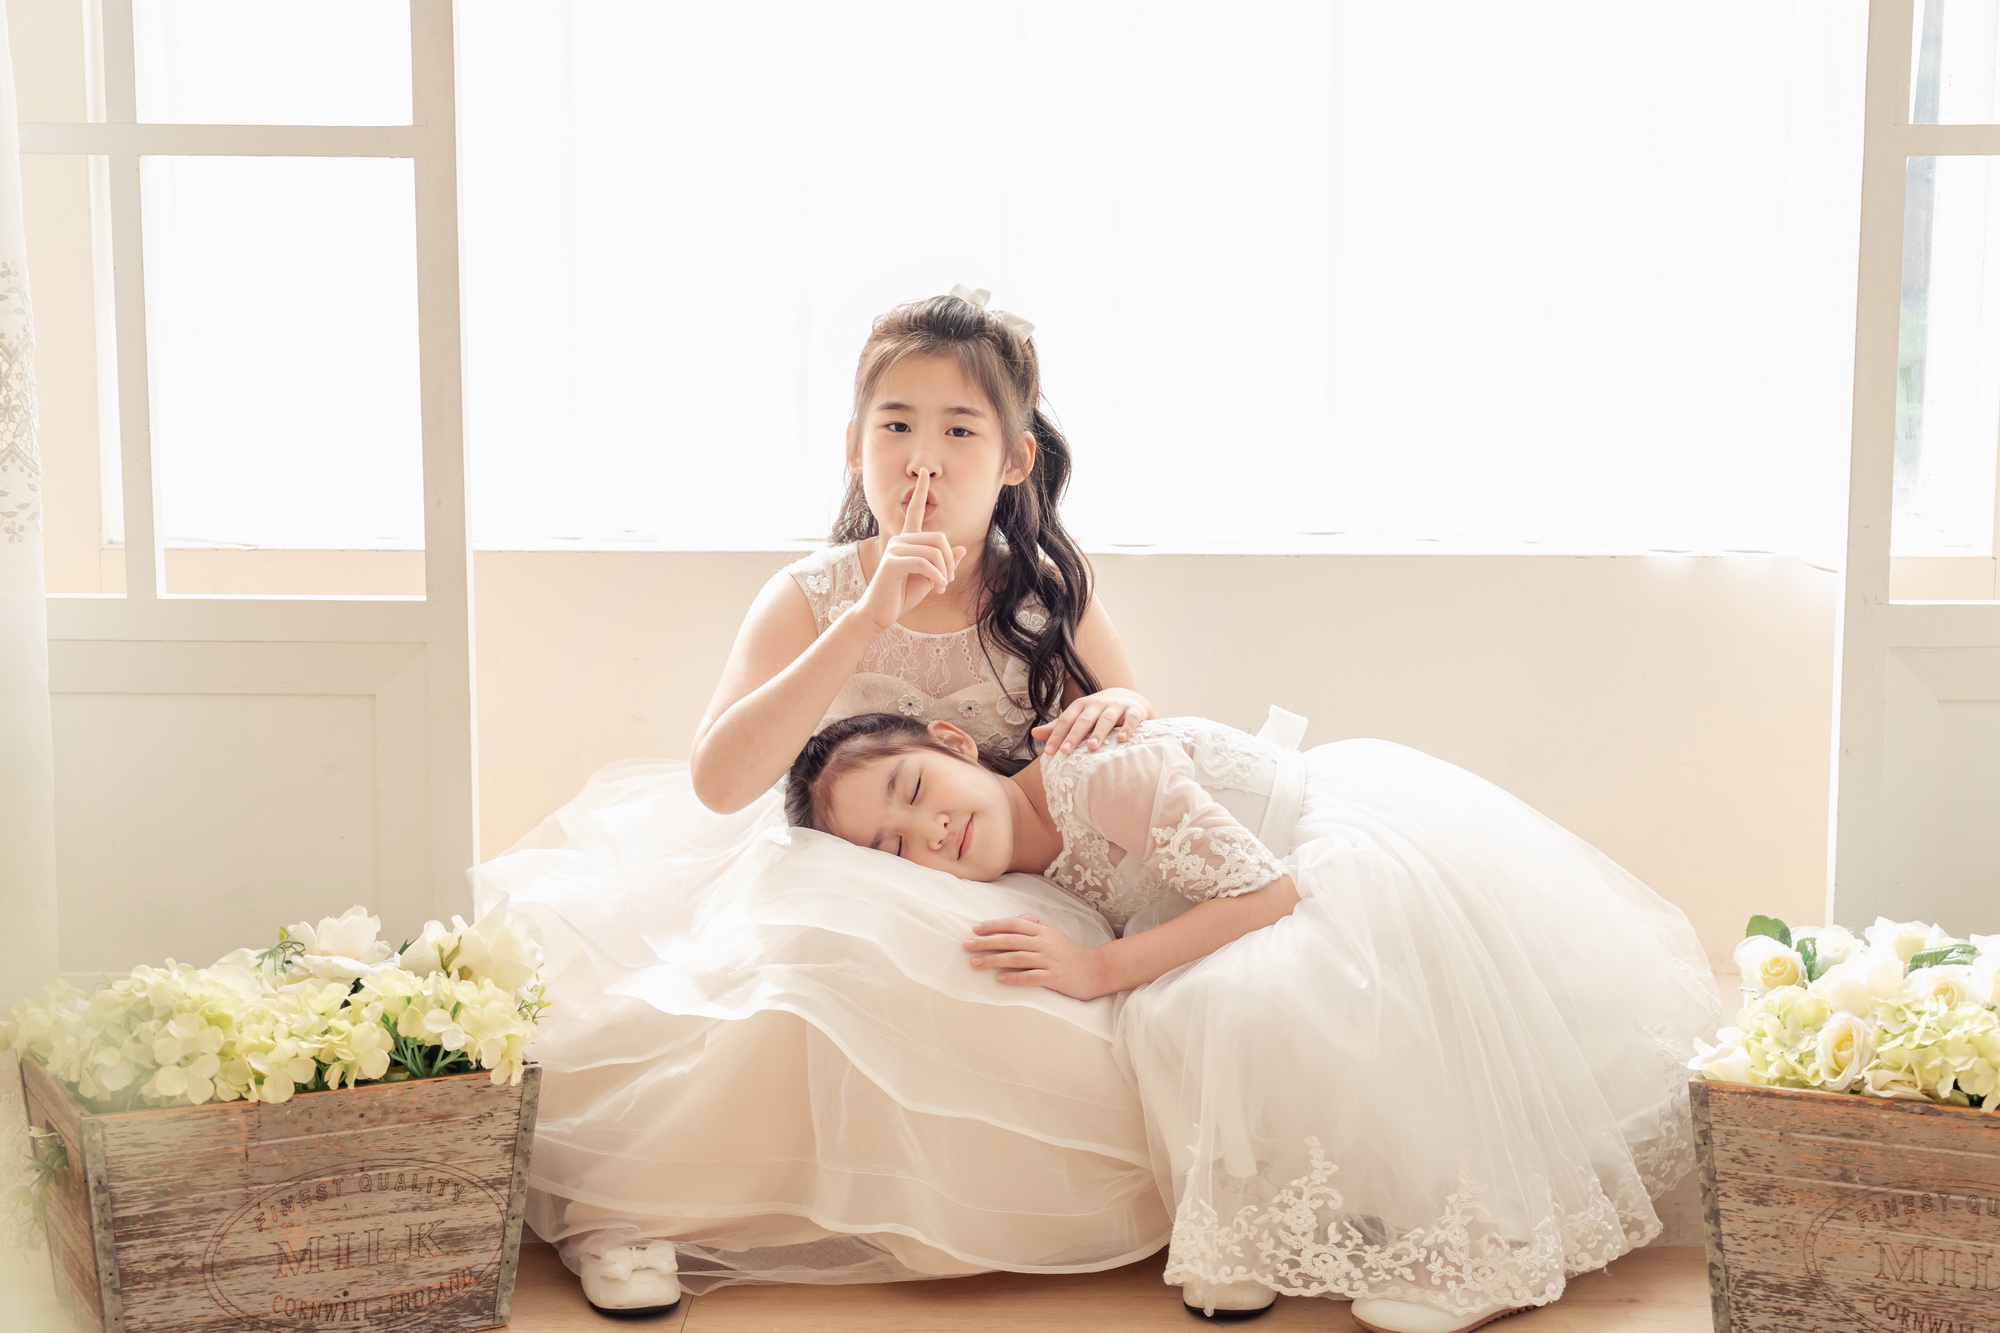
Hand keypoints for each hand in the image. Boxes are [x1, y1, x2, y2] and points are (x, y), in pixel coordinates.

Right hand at [854, 471, 965, 631]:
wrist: (880, 614)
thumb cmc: (902, 596)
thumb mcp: (928, 579)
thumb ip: (943, 564)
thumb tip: (960, 549)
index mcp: (907, 541)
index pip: (914, 511)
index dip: (920, 490)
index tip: (923, 472)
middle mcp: (899, 540)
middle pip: (938, 538)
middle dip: (949, 560)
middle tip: (948, 580)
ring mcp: (894, 549)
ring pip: (933, 551)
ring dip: (944, 572)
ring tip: (941, 586)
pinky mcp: (892, 563)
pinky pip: (924, 563)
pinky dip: (936, 576)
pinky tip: (937, 588)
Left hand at [965, 914, 1109, 1000]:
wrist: (1096, 970)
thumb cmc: (1070, 952)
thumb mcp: (1054, 933)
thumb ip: (1035, 925)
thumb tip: (1016, 919)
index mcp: (1043, 931)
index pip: (1013, 925)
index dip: (993, 926)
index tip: (974, 929)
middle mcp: (1044, 943)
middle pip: (1010, 940)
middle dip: (986, 942)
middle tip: (966, 945)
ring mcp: (1049, 960)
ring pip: (1016, 958)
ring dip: (993, 960)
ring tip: (975, 964)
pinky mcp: (1054, 978)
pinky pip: (1030, 977)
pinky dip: (1013, 977)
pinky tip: (999, 979)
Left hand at [1032, 687, 1154, 755]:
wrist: (1129, 698)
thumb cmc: (1098, 712)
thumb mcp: (1079, 716)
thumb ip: (1059, 726)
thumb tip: (1034, 733)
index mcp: (1081, 706)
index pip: (1066, 720)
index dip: (1056, 735)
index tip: (1049, 752)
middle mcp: (1097, 703)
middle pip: (1084, 720)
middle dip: (1074, 735)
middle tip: (1066, 752)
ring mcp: (1116, 706)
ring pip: (1106, 719)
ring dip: (1098, 733)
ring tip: (1091, 748)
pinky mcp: (1134, 711)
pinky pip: (1131, 719)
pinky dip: (1127, 728)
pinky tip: (1123, 740)